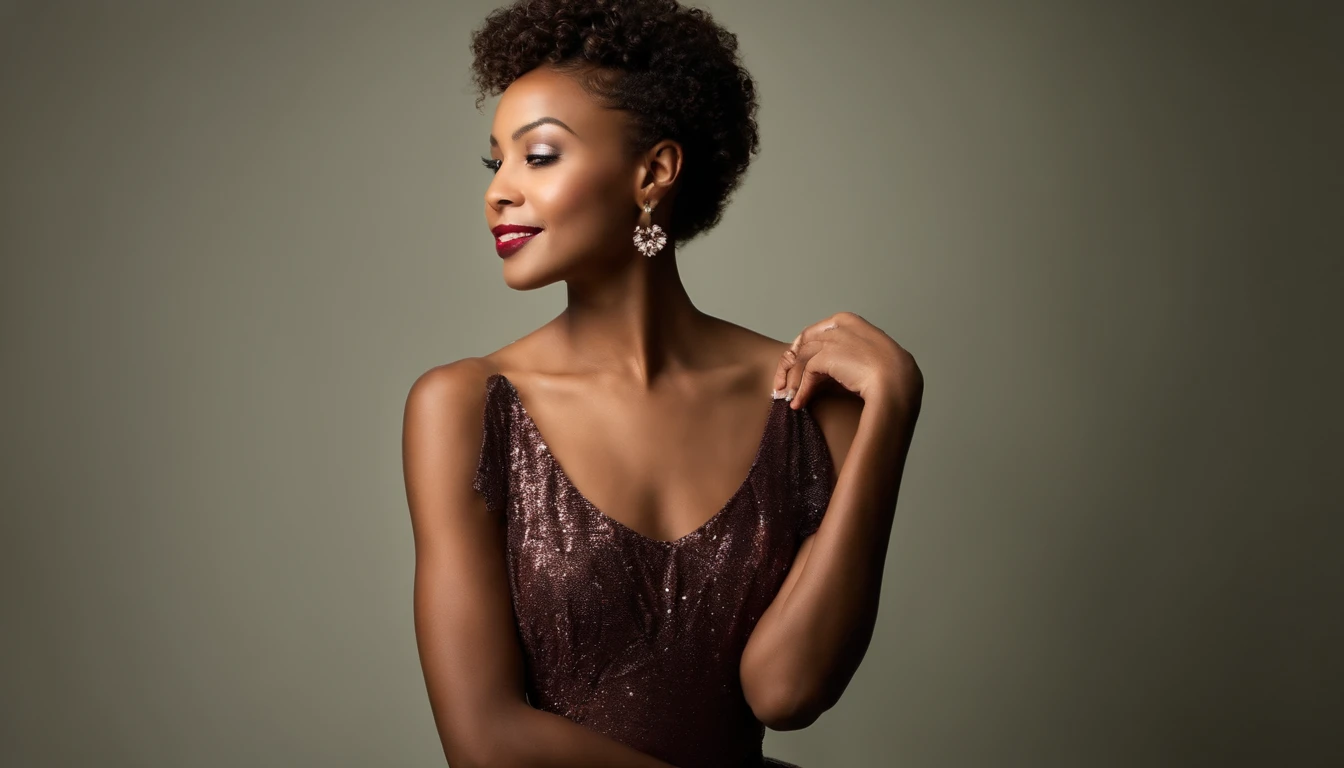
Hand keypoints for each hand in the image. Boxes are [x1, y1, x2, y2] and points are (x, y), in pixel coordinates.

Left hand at [771, 311, 922, 411]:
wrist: (897, 383)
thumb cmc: (888, 377)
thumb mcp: (862, 362)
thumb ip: (839, 361)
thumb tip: (815, 378)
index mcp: (849, 321)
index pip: (814, 333)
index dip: (801, 353)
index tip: (795, 370)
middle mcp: (839, 325)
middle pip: (803, 344)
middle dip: (790, 367)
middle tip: (783, 386)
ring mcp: (833, 338)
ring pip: (802, 359)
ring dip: (793, 381)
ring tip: (788, 398)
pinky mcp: (827, 355)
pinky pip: (806, 373)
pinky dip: (800, 390)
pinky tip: (799, 403)